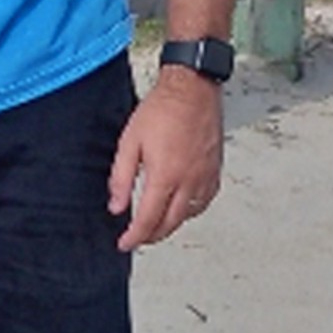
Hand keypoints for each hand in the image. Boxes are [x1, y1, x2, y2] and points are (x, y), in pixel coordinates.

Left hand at [106, 65, 223, 252]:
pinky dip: (191, 211)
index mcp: (166, 176)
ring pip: (189, 215)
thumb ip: (122, 179)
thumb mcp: (130, 142)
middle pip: (170, 224)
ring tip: (157, 224)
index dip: (134, 237)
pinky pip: (205, 201)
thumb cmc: (162, 109)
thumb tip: (117, 207)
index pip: (148, 220)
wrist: (192, 89)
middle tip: (138, 238)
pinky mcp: (215, 170)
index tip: (125, 244)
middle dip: (152, 236)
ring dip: (171, 225)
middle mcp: (189, 181)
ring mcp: (205, 176)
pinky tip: (182, 207)